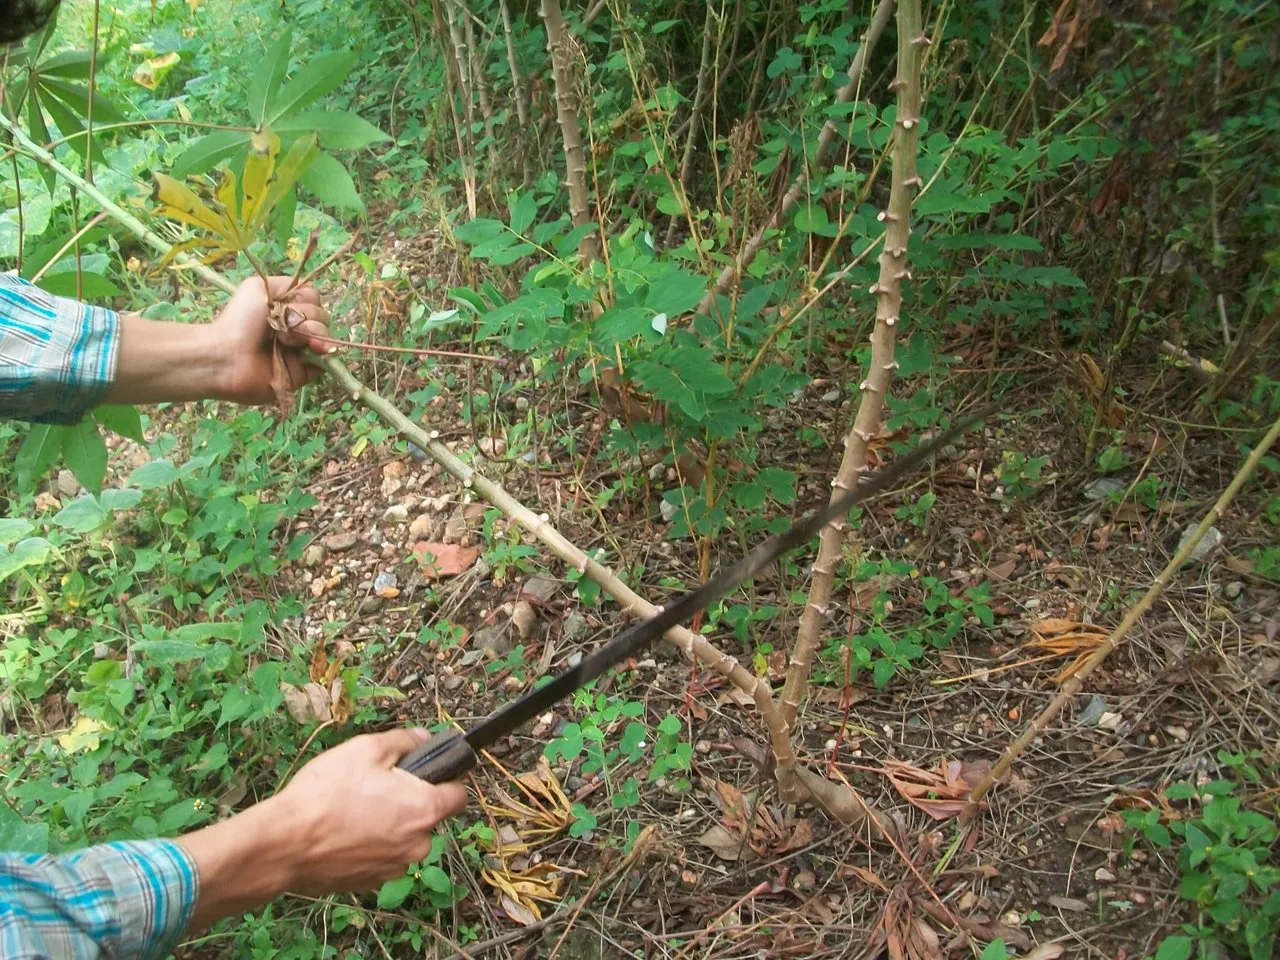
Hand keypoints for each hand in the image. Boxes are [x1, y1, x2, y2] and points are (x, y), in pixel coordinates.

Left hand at [211, 276, 333, 404]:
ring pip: (327, 336)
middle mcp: (295, 328)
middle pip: (323, 317)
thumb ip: (288, 284)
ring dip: (313, 333)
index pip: (314, 299)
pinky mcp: (304, 372)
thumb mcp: (259, 287)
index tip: (289, 304)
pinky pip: (326, 361)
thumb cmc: (241, 320)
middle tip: (285, 326)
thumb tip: (310, 297)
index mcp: (286, 309)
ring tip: (290, 340)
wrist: (228, 356)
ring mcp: (301, 351)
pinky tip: (312, 349)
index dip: (307, 300)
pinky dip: (324, 353)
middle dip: (309, 317)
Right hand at [271, 728, 467, 894]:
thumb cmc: (327, 793)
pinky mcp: (370, 883)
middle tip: (378, 786)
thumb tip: (424, 739)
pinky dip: (371, 845)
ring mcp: (394, 869)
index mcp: (425, 811)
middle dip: (411, 801)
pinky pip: (382, 857)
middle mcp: (418, 845)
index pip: (460, 796)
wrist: (285, 843)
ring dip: (390, 824)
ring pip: (404, 839)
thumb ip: (404, 741)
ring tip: (355, 809)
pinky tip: (345, 831)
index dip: (448, 779)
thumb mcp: (367, 750)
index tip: (429, 772)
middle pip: (429, 818)